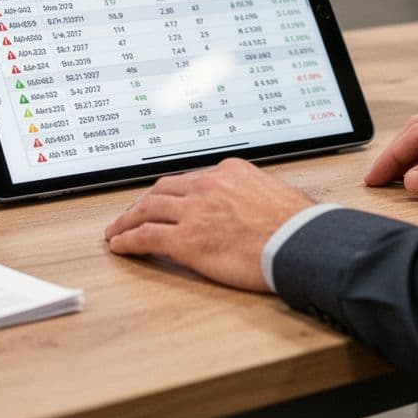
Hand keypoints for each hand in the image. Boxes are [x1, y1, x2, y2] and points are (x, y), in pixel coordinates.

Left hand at [104, 158, 314, 291]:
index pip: (189, 180)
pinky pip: (145, 236)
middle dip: (142, 202)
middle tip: (131, 213)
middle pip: (162, 190)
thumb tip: (256, 207)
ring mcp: (193, 211)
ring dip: (127, 220)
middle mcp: (206, 185)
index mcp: (228, 172)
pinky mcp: (185, 239)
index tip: (164, 200)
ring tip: (116, 230)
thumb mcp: (276, 194)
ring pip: (147, 209)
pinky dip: (127, 240)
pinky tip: (119, 245)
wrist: (300, 242)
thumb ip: (255, 195)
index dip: (171, 193)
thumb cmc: (298, 226)